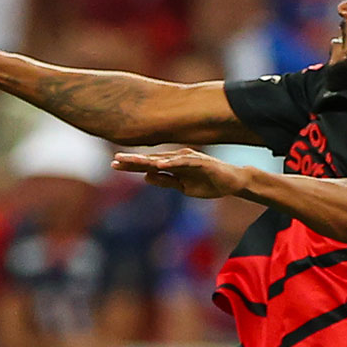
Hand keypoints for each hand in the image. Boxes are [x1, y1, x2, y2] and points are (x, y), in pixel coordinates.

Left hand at [113, 149, 247, 198]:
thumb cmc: (208, 183)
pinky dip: (172, 163)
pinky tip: (159, 165)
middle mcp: (178, 159)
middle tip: (115, 160)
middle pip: (152, 159)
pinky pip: (184, 163)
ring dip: (148, 160)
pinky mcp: (201, 162)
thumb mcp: (183, 187)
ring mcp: (188, 159)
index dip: (131, 165)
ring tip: (132, 161)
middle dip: (133, 160)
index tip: (114, 165)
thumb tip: (146, 177)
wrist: (232, 182)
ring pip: (164, 159)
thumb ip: (166, 181)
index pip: (148, 165)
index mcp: (172, 166)